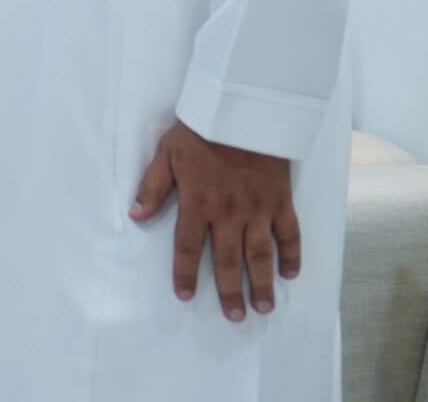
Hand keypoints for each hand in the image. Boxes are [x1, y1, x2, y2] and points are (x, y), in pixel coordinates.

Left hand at [131, 119, 301, 321]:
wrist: (244, 110)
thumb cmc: (201, 129)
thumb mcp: (167, 154)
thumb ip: (152, 187)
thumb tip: (135, 216)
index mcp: (198, 203)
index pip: (188, 247)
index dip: (185, 274)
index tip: (185, 296)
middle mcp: (229, 212)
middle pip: (228, 260)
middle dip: (231, 292)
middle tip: (236, 317)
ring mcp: (259, 209)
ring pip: (261, 254)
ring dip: (263, 283)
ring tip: (265, 307)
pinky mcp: (281, 200)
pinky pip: (290, 233)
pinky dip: (292, 254)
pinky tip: (291, 273)